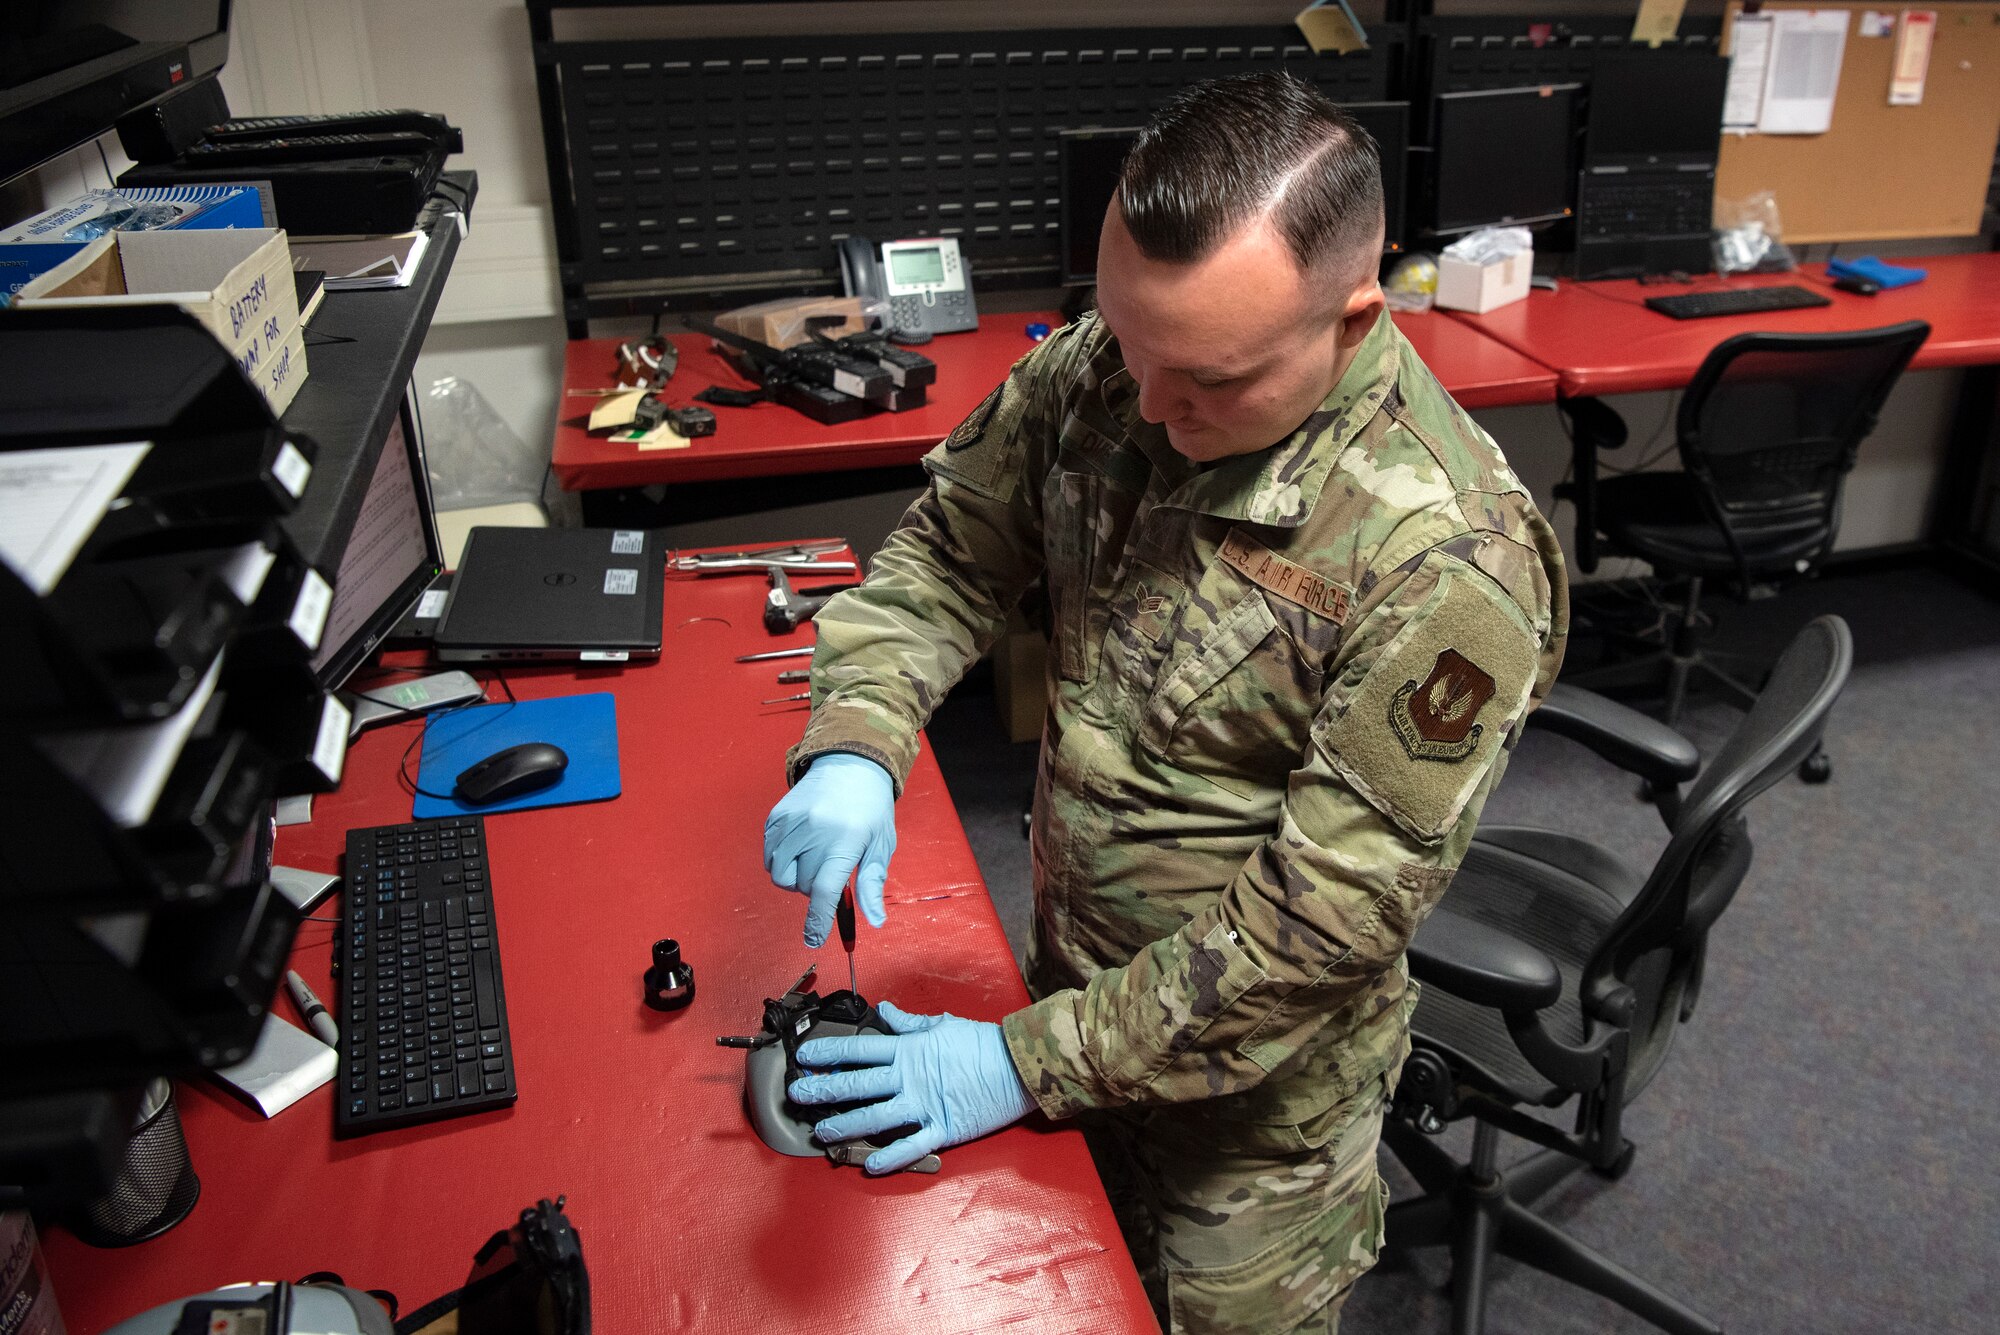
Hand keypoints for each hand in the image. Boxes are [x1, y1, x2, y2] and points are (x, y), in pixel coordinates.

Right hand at [764, 752, 895, 946]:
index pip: (823, 891)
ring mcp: (792, 823)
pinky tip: (799, 848)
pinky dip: (781, 861)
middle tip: (829, 870)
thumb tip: (876, 920)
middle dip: (814, 888)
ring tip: (813, 859)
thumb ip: (872, 883)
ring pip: (780, 874)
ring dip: (794, 877)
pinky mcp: (776, 817)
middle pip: (801, 886)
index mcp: (844, 841)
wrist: (849, 763)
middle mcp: (815, 832)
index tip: (813, 940)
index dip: (817, 921)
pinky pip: (769, 856)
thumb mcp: (881, 844)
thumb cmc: (870, 808)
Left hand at [789, 1001, 1035, 1173]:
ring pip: (876, 1117)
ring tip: (821, 1132)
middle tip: (796, 1096)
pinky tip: (868, 1165)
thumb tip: (885, 1011)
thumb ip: (910, 1023)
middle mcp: (909, 1078)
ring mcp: (924, 1106)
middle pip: (858, 1084)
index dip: (829, 1053)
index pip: (860, 1050)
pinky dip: (890, 1156)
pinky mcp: (942, 1130)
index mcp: (909, 1051)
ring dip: (846, 1125)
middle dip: (824, 1090)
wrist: (1019, 1066)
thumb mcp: (944, 1024)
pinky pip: (911, 1146)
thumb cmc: (983, 1043)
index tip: (805, 1057)